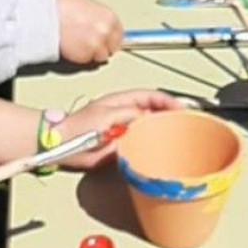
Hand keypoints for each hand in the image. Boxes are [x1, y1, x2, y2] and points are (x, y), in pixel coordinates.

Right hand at [56, 0, 123, 63]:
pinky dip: (83, 56)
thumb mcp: (87, 6)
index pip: (120, 33)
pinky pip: (89, 60)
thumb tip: (103, 25)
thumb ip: (99, 18)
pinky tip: (74, 46)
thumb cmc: (62, 8)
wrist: (47, 18)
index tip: (107, 39)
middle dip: (105, 46)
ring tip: (80, 42)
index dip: (112, 37)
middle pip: (114, 47)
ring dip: (93, 52)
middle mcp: (106, 32)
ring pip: (102, 56)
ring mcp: (97, 45)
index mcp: (109, 17)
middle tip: (91, 42)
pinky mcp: (86, 56)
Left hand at [56, 90, 181, 169]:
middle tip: (184, 124)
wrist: (63, 145)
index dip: (169, 101)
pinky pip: (141, 143)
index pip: (152, 96)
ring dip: (162, 130)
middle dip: (170, 115)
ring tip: (176, 137)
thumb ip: (129, 114)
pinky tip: (158, 151)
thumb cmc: (78, 127)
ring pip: (149, 127)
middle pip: (154, 110)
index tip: (182, 109)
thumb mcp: (107, 115)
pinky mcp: (120, 145)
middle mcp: (125, 113)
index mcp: (122, 101)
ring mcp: (123, 129)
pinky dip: (151, 145)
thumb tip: (149, 116)